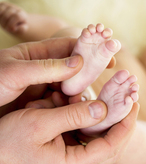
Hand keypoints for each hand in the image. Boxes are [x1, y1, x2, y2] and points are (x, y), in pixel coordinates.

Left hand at [0, 37, 115, 116]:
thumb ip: (47, 67)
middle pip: (74, 69)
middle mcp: (43, 70)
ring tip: (84, 100)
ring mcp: (44, 87)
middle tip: (104, 82)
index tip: (109, 56)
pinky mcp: (43, 104)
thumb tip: (79, 61)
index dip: (90, 50)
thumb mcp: (14, 72)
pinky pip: (62, 102)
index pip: (69, 47)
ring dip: (79, 93)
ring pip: (70, 87)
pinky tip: (75, 110)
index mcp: (36, 54)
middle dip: (89, 74)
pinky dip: (70, 105)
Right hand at [0, 100, 138, 163]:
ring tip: (108, 97)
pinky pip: (85, 130)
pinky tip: (83, 101)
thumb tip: (103, 109)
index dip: (125, 125)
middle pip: (110, 143)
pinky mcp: (66, 145)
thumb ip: (72, 116)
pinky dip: (88, 115)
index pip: (111, 147)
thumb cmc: (7, 140)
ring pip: (99, 136)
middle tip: (130, 100)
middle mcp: (76, 163)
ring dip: (104, 116)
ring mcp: (72, 155)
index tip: (134, 104)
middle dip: (121, 120)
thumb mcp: (39, 123)